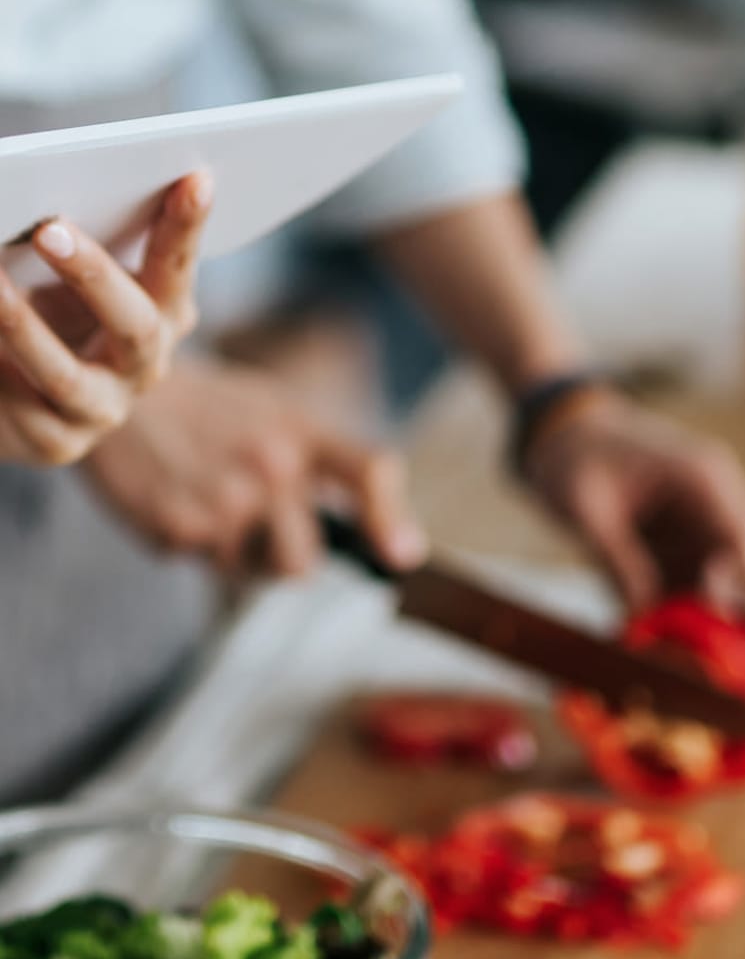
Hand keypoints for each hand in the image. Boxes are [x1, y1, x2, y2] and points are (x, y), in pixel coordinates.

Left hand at [0, 172, 211, 466]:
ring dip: (25, 328)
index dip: (187, 226)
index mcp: (164, 310)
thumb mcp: (72, 273)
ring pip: (68, 377)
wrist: (25, 392)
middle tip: (50, 229)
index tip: (195, 178)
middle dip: (94, 275)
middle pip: (135, 325)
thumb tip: (40, 214)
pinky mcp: (57, 443)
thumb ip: (75, 244)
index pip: (178, 264)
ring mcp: (104, 409)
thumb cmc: (53, 307)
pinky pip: (21, 406)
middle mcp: (146, 364)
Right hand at [86, 355, 426, 576]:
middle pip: (305, 562)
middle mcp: (273, 462)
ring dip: (232, 553)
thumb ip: (329, 467)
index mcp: (302, 429)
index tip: (404, 556)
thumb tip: (396, 542)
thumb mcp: (277, 413)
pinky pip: (202, 564)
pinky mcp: (180, 524)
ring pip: (250, 572)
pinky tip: (175, 498)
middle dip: (281, 555)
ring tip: (207, 498)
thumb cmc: (210, 409)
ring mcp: (227, 497)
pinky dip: (189, 544)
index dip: (392, 519)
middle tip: (249, 520)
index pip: (369, 472)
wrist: (126, 386)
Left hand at [522, 392, 744, 668]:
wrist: (562, 428)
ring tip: (708, 662)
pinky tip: (668, 638)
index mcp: (703, 481)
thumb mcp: (586, 509)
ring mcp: (708, 519)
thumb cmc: (573, 457)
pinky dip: (701, 613)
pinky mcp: (690, 538)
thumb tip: (647, 623)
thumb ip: (619, 565)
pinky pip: (710, 583)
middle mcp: (719, 500)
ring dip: (736, 618)